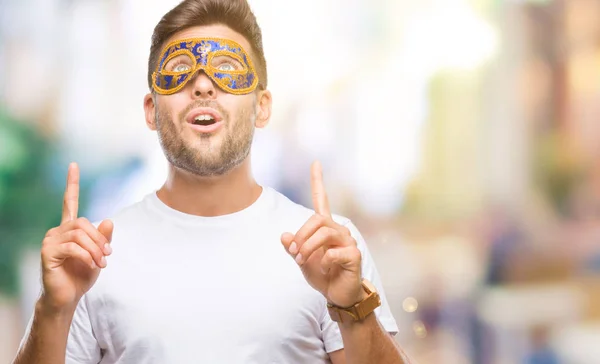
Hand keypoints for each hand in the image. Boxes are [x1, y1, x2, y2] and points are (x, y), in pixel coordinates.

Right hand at [39, 163, 112, 311]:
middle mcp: (58, 231)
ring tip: (102, 263)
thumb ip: (104, 238)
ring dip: (95, 249)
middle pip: (84, 223)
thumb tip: (109, 220)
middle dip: (100, 239)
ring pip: (80, 234)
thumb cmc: (81, 275)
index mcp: (70, 229)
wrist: (68, 297)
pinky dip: (87, 255)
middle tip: (107, 256)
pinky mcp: (48, 252)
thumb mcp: (99, 254)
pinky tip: (92, 265)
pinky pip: (73, 247)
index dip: (72, 183)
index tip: (74, 165)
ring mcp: (50, 240)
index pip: (69, 201)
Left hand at [281, 161, 364, 307]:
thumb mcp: (302, 261)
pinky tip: (326, 269)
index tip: (315, 163)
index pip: (321, 200)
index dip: (318, 181)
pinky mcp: (354, 254)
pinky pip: (333, 253)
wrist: (338, 295)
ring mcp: (348, 241)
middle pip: (316, 220)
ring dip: (308, 247)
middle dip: (301, 236)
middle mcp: (339, 230)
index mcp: (325, 227)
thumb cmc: (322, 275)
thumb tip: (284, 235)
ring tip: (303, 260)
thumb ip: (293, 247)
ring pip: (324, 233)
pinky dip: (323, 262)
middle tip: (294, 252)